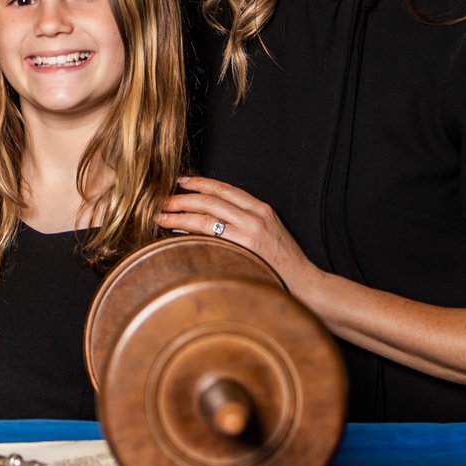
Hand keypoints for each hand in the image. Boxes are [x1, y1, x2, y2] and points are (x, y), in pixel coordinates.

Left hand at [158, 176, 317, 296]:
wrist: (305, 284)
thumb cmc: (284, 261)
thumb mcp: (269, 230)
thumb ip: (245, 220)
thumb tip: (211, 215)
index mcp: (261, 209)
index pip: (224, 189)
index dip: (200, 182)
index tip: (180, 181)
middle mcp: (255, 217)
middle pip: (210, 201)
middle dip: (182, 199)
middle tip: (161, 201)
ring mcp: (249, 235)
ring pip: (205, 218)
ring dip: (179, 217)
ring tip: (160, 217)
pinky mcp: (243, 252)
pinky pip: (209, 240)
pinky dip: (190, 235)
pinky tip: (175, 235)